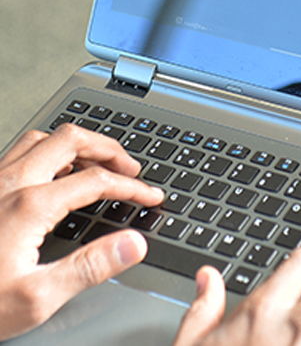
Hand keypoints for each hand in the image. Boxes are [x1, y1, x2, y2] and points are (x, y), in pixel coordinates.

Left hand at [0, 123, 163, 339]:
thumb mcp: (36, 299)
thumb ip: (90, 267)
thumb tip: (133, 244)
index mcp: (29, 205)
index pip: (97, 181)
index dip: (132, 187)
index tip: (150, 196)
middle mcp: (10, 183)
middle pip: (72, 140)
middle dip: (109, 149)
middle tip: (129, 167)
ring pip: (43, 138)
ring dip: (78, 144)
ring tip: (96, 161)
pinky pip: (21, 150)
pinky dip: (49, 150)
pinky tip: (53, 170)